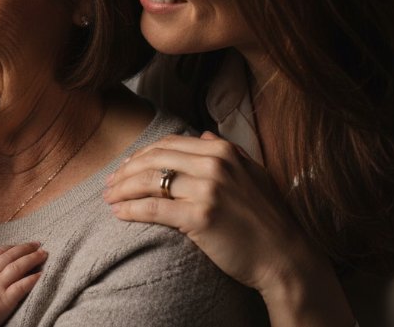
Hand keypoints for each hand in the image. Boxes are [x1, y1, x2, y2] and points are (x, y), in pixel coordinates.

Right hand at [0, 242, 45, 326]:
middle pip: (10, 256)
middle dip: (25, 248)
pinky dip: (32, 279)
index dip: (12, 247)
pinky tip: (40, 274)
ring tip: (42, 254)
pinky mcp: (6, 299)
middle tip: (37, 245)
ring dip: (31, 259)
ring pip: (17, 267)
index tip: (21, 244)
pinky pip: (21, 286)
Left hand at [103, 132, 352, 325]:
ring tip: (108, 198)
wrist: (285, 256)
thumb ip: (226, 153)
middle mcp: (214, 164)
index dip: (141, 155)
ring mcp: (208, 189)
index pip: (168, 144)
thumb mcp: (252, 175)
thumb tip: (203, 135)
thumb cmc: (267, 219)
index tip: (125, 167)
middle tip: (108, 183)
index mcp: (223, 151)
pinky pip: (154, 208)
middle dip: (125, 171)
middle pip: (154, 159)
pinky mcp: (200, 217)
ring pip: (149, 181)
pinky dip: (131, 210)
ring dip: (122, 189)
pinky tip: (119, 213)